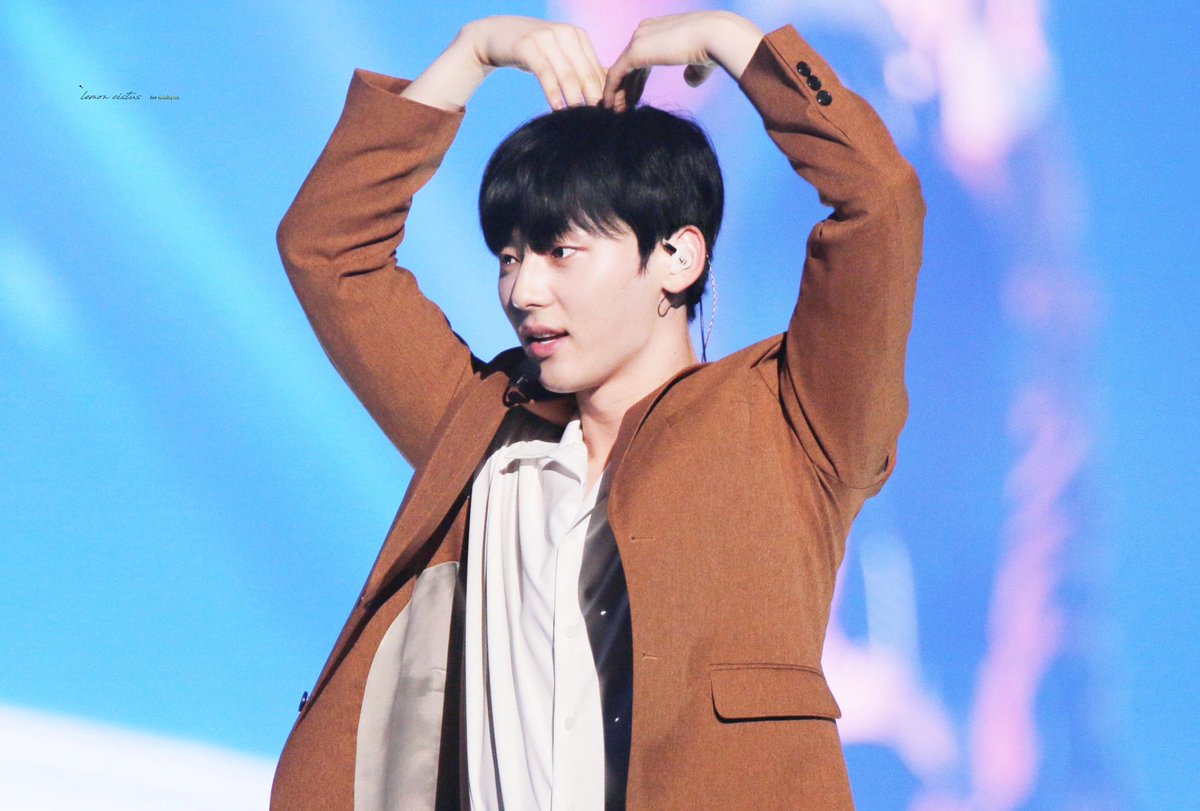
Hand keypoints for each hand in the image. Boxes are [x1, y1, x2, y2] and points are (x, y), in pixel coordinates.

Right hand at [402, 16, 605, 110]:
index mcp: (578, 36)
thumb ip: (580, 68)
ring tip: (579, 119)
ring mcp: (547, 37)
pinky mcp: (528, 45)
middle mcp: (565, 33)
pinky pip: (545, 73)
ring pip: (568, 75)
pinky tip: (557, 109)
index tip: (607, 116)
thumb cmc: (531, 51)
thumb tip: (608, 91)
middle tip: (597, 123)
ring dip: (575, 100)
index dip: (603, 94)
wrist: (493, 36)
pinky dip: (553, 93)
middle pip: (585, 73)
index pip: (596, 69)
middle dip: (593, 99)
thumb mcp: (558, 56)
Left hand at [602, 11, 763, 110]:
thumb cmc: (714, 47)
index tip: (635, 100)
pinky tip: (609, 106)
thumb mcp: (699, 60)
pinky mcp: (635, 52)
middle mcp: (645, 30)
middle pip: (628, 64)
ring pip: (620, 69)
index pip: (641, 57)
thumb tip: (688, 81)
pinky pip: (616, 74)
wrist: (716, 36)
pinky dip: (611, 90)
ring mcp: (638, 39)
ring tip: (616, 112)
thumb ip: (691, 70)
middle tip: (622, 109)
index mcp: (658, 29)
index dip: (637, 80)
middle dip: (625, 88)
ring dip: (617, 92)